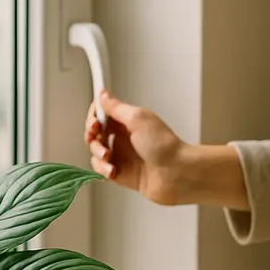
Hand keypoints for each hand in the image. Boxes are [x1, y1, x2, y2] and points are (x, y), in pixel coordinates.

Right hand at [84, 90, 249, 209]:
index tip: (94, 122)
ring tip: (108, 157)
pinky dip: (103, 170)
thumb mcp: (138, 119)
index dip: (94, 117)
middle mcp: (125, 137)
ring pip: (96, 152)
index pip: (102, 114)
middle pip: (96, 133)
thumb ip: (116, 107)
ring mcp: (123, 156)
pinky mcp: (122, 174)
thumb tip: (103, 95)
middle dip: (92, 136)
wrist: (177, 174)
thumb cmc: (165, 147)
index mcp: (129, 121)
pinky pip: (102, 170)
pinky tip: (112, 171)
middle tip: (96, 138)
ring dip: (97, 154)